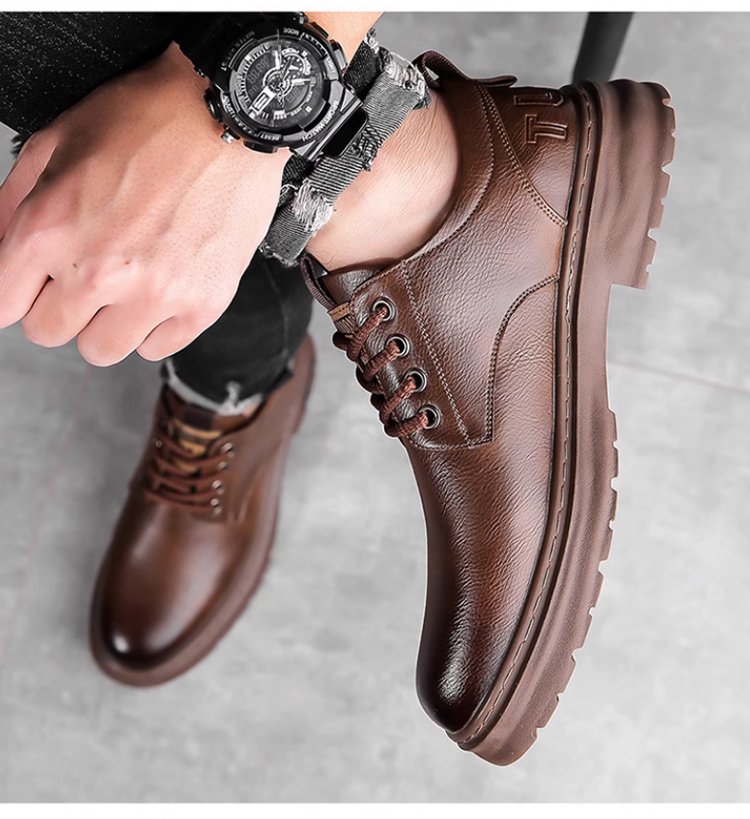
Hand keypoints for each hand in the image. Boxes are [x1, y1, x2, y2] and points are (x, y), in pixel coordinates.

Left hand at [0, 44, 286, 365]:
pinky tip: (161, 289)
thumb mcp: (57, 141)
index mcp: (51, 230)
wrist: (228, 117)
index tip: (35, 285)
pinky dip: (153, 326)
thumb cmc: (148, 120)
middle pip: (50, 333)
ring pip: (103, 350)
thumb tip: (2, 251)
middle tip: (85, 278)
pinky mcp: (202, 305)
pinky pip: (157, 348)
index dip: (18, 293)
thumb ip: (14, 203)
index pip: (5, 306)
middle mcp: (100, 271)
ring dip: (105, 323)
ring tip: (126, 285)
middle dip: (59, 307)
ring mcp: (156, 294)